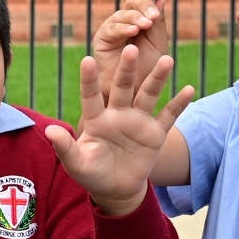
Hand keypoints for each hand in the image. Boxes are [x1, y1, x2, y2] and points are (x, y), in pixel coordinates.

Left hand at [45, 47, 194, 214]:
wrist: (116, 189)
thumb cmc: (92, 174)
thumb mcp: (77, 163)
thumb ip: (65, 147)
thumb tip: (49, 130)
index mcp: (96, 119)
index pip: (91, 95)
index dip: (89, 79)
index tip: (87, 59)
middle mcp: (118, 114)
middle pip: (122, 87)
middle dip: (127, 69)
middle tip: (131, 49)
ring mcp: (138, 121)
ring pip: (148, 95)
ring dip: (157, 78)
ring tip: (166, 59)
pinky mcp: (155, 134)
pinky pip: (168, 116)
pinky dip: (179, 103)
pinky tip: (189, 89)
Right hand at [91, 0, 170, 91]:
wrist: (135, 92)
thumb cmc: (148, 69)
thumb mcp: (157, 42)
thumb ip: (158, 21)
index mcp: (144, 17)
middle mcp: (127, 20)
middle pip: (133, 0)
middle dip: (144, 3)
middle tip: (154, 15)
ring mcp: (114, 28)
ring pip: (123, 13)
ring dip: (136, 17)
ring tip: (146, 25)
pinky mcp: (102, 40)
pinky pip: (111, 29)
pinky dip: (123, 28)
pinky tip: (133, 31)